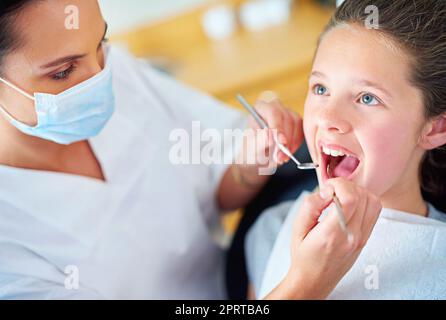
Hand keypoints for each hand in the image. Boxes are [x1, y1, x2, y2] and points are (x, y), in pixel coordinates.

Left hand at [237, 92, 303, 171]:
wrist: (257, 154)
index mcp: (261, 108)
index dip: (278, 127)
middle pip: (287, 118)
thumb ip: (260, 141)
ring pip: (296, 125)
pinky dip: (295, 145)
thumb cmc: (252, 148)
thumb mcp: (251, 146)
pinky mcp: (297, 123)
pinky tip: (286, 153)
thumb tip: (270, 137)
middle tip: (279, 157)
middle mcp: (275, 107)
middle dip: (286, 140)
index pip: (273, 112)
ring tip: (281, 158)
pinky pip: (302, 132)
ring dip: (291, 145)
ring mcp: (288, 113)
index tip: (280, 142)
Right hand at [267, 178, 381, 299]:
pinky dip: (364, 200)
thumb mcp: (297, 229)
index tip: (327, 187)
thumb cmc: (303, 255)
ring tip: (340, 196)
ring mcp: (362, 238)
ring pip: (373, 201)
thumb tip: (327, 190)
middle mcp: (352, 236)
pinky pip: (374, 211)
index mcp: (333, 234)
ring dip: (357, 191)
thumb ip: (310, 206)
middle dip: (346, 185)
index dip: (340, 185)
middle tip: (331, 190)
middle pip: (363, 197)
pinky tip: (348, 203)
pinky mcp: (366, 238)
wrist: (314, 280)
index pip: (350, 199)